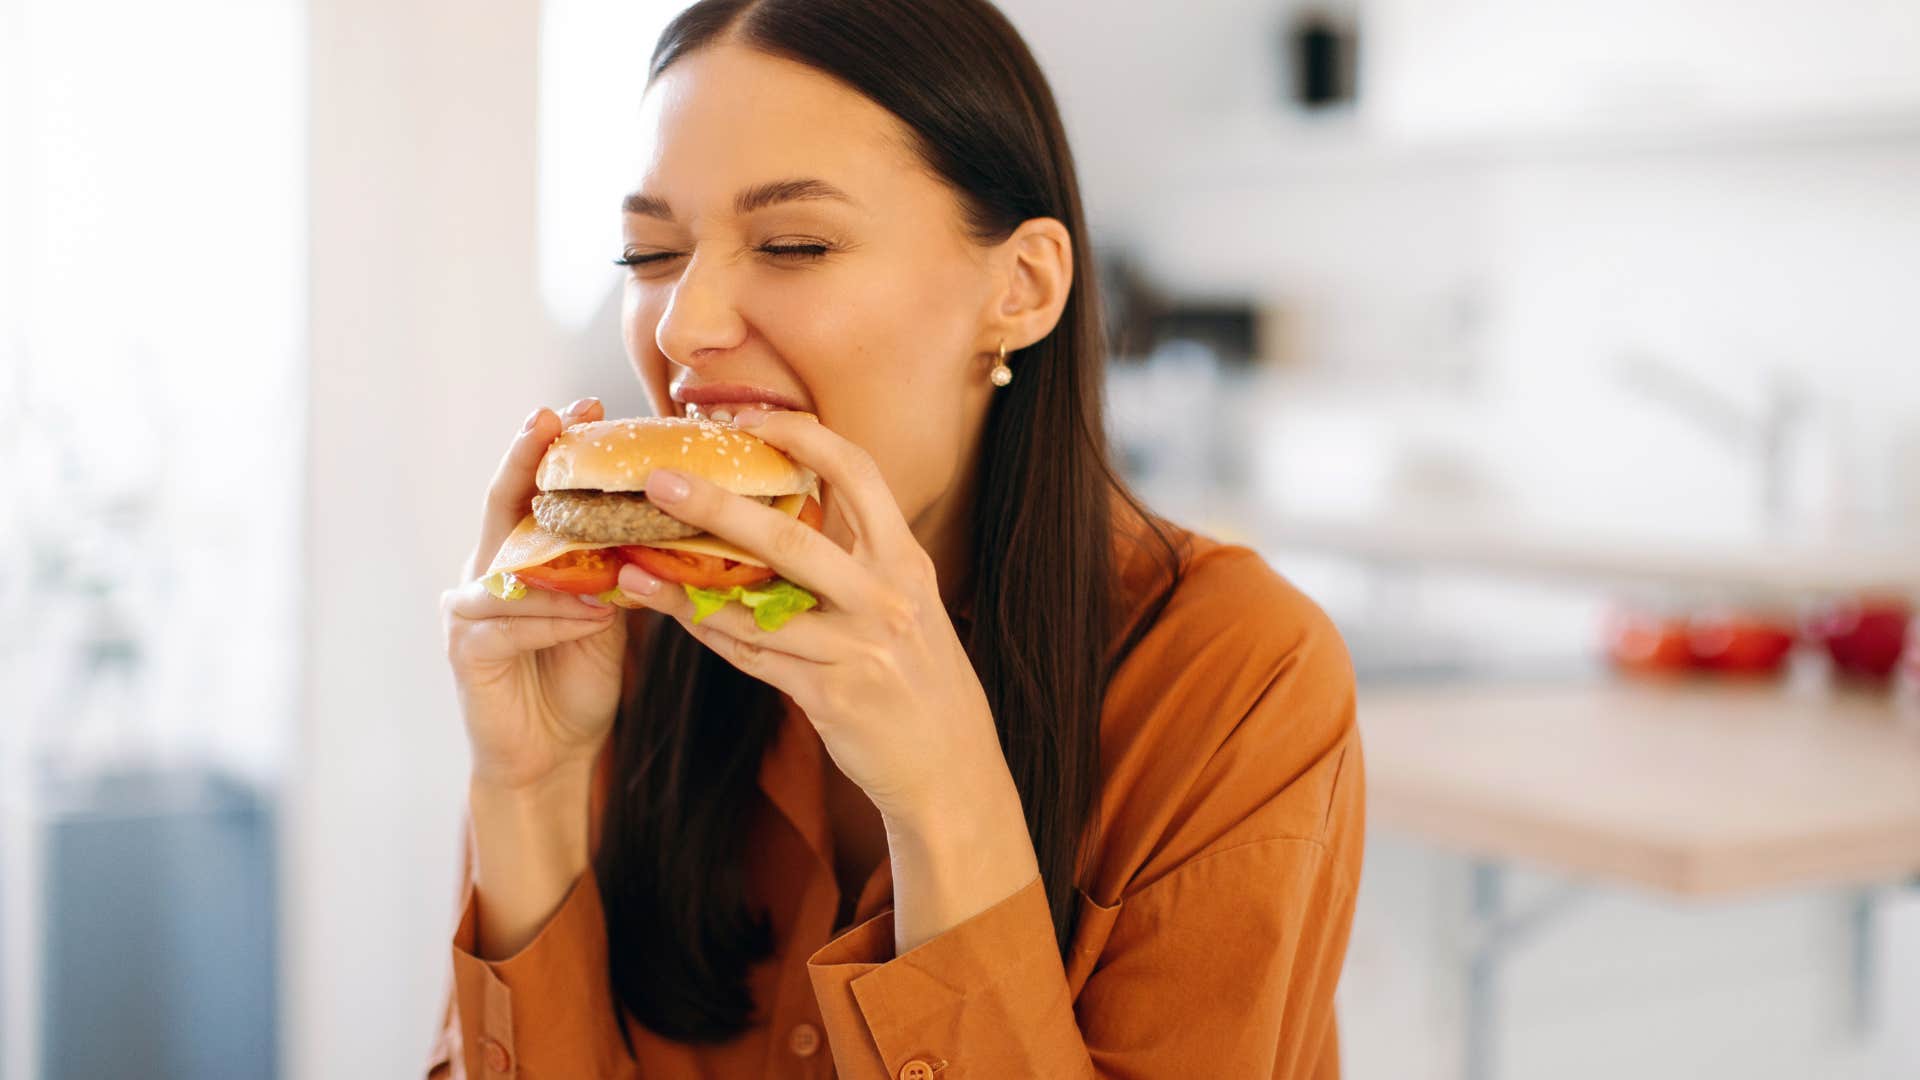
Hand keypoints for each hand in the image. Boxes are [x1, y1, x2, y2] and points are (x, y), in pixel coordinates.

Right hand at [441, 396, 635, 792]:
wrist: (550, 755)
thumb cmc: (578, 677)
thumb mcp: (610, 611)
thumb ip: (620, 567)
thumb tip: (675, 516)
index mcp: (519, 554)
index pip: (532, 487)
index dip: (552, 443)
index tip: (587, 403)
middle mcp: (485, 570)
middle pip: (502, 501)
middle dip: (529, 456)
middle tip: (555, 416)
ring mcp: (469, 608)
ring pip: (513, 566)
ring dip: (566, 561)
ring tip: (615, 556)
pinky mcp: (467, 650)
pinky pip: (513, 624)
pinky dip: (558, 619)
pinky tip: (594, 618)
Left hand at [615, 407, 1002, 821]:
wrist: (951, 766)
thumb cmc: (921, 676)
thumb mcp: (908, 602)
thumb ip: (859, 558)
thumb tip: (788, 511)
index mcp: (905, 560)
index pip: (859, 474)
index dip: (804, 437)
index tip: (749, 418)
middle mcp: (885, 597)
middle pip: (791, 538)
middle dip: (718, 505)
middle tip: (659, 480)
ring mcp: (859, 649)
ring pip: (757, 609)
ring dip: (688, 586)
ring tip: (634, 564)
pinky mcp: (831, 697)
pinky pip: (755, 659)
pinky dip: (711, 634)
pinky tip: (672, 614)